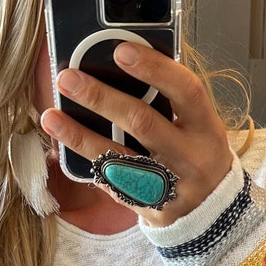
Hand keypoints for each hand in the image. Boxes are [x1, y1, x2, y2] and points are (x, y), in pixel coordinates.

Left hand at [40, 42, 233, 227]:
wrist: (213, 214)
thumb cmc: (199, 157)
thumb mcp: (199, 127)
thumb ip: (171, 102)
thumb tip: (123, 65)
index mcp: (206, 128)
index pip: (185, 90)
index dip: (154, 68)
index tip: (121, 50)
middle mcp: (190, 157)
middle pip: (142, 123)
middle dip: (101, 98)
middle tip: (68, 79)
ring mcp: (170, 186)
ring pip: (119, 159)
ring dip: (80, 136)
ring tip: (51, 117)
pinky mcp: (149, 208)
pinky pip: (113, 185)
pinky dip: (88, 164)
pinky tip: (64, 149)